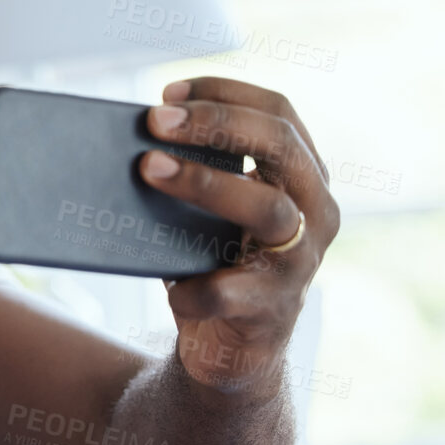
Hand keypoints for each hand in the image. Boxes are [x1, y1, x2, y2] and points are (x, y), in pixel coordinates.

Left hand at [141, 77, 340, 394]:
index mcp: (304, 178)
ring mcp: (299, 264)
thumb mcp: (212, 210)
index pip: (279, 112)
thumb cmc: (216, 262)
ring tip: (148, 169)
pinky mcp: (272, 313)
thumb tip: (128, 135)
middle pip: (280, 147)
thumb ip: (195, 171)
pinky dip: (192, 285)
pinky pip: (230, 291)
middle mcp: (316, 215)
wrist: (232, 352)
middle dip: (216, 123)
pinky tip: (166, 282)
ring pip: (268, 210)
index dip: (225, 93)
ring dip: (204, 183)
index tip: (168, 92)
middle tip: (156, 121)